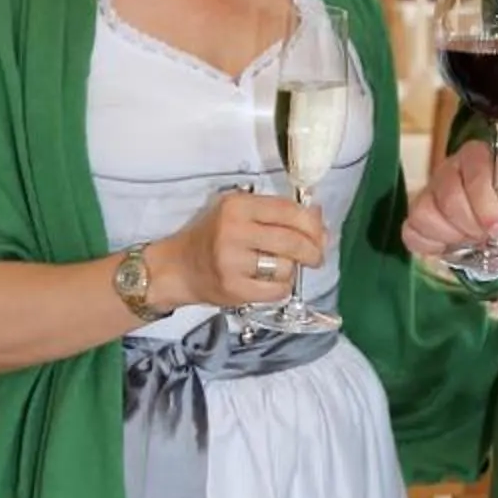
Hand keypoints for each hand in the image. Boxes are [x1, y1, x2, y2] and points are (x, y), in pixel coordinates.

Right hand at [153, 190, 324, 313]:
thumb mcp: (239, 213)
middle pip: (293, 241)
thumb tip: (319, 221)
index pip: (289, 211)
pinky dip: (282, 288)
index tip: (320, 233)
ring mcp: (232, 261)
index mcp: (238, 206)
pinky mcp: (234, 288)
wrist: (177, 268)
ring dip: (290, 270)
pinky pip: (277, 291)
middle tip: (315, 257)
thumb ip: (276, 213)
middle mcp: (234, 231)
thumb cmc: (212, 237)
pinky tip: (270, 283)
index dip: (312, 223)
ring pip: (286, 267)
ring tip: (277, 268)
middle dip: (313, 251)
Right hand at [401, 140, 497, 259]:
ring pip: (424, 214)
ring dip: (452, 236)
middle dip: (472, 225)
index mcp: (475, 156)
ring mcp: (426, 192)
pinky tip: (451, 245)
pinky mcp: (415, 216)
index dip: (487, 208)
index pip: (474, 177)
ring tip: (470, 239)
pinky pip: (411, 232)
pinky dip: (431, 245)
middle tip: (487, 237)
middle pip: (449, 198)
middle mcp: (446, 170)